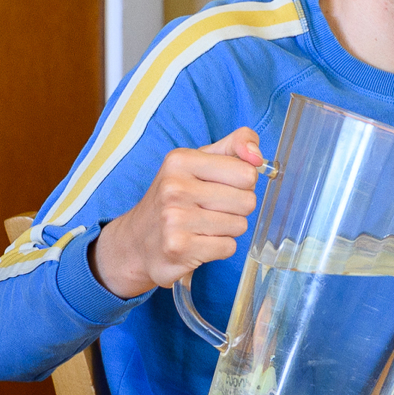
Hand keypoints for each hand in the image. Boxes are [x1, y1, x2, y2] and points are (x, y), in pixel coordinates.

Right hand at [91, 127, 265, 298]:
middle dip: (236, 208)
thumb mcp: (199, 161)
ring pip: (239, 226)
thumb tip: (257, 156)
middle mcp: (174, 187)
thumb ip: (234, 146)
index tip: (222, 186)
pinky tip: (198, 243)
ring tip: (202, 226)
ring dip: (227, 229)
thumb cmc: (176, 197)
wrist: (136, 242)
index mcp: (180, 160)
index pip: (247, 172)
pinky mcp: (179, 248)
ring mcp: (174, 219)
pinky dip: (219, 248)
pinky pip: (228, 247)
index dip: (242, 183)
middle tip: (210, 210)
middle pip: (247, 201)